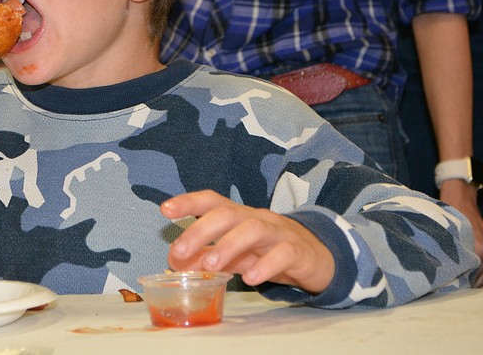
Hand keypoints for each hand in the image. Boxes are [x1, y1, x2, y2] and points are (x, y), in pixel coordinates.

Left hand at [163, 190, 334, 293]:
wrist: (317, 257)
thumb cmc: (268, 250)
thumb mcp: (235, 252)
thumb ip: (205, 254)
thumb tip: (172, 259)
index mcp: (238, 216)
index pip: (212, 202)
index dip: (188, 202)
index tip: (165, 210)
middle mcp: (256, 218)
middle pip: (228, 213)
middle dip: (201, 230)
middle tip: (180, 250)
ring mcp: (278, 233)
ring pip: (254, 229)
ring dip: (229, 245)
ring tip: (211, 265)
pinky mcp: (298, 252)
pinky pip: (283, 254)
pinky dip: (266, 266)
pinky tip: (250, 280)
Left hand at [439, 180, 482, 287]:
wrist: (460, 194)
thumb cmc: (446, 212)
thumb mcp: (440, 232)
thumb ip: (441, 251)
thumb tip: (433, 271)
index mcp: (475, 247)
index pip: (470, 276)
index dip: (458, 285)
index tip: (445, 290)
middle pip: (478, 277)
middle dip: (465, 284)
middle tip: (448, 290)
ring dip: (472, 278)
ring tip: (456, 284)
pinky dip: (478, 271)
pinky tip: (465, 275)